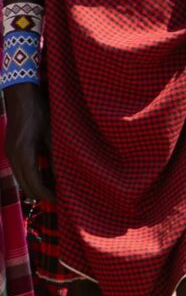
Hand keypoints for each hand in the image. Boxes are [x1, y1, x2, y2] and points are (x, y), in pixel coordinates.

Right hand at [3, 85, 53, 201]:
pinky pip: (19, 171)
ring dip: (36, 186)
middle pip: (26, 187)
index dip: (48, 195)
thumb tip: (65, 176)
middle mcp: (13, 158)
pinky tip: (45, 174)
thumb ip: (56, 156)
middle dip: (42, 195)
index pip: (35, 185)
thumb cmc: (40, 111)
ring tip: (55, 187)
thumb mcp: (53, 134)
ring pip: (22, 180)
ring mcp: (9, 154)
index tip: (62, 200)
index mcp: (24, 155)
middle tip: (61, 197)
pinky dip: (31, 177)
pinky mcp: (10, 150)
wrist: (21, 95)